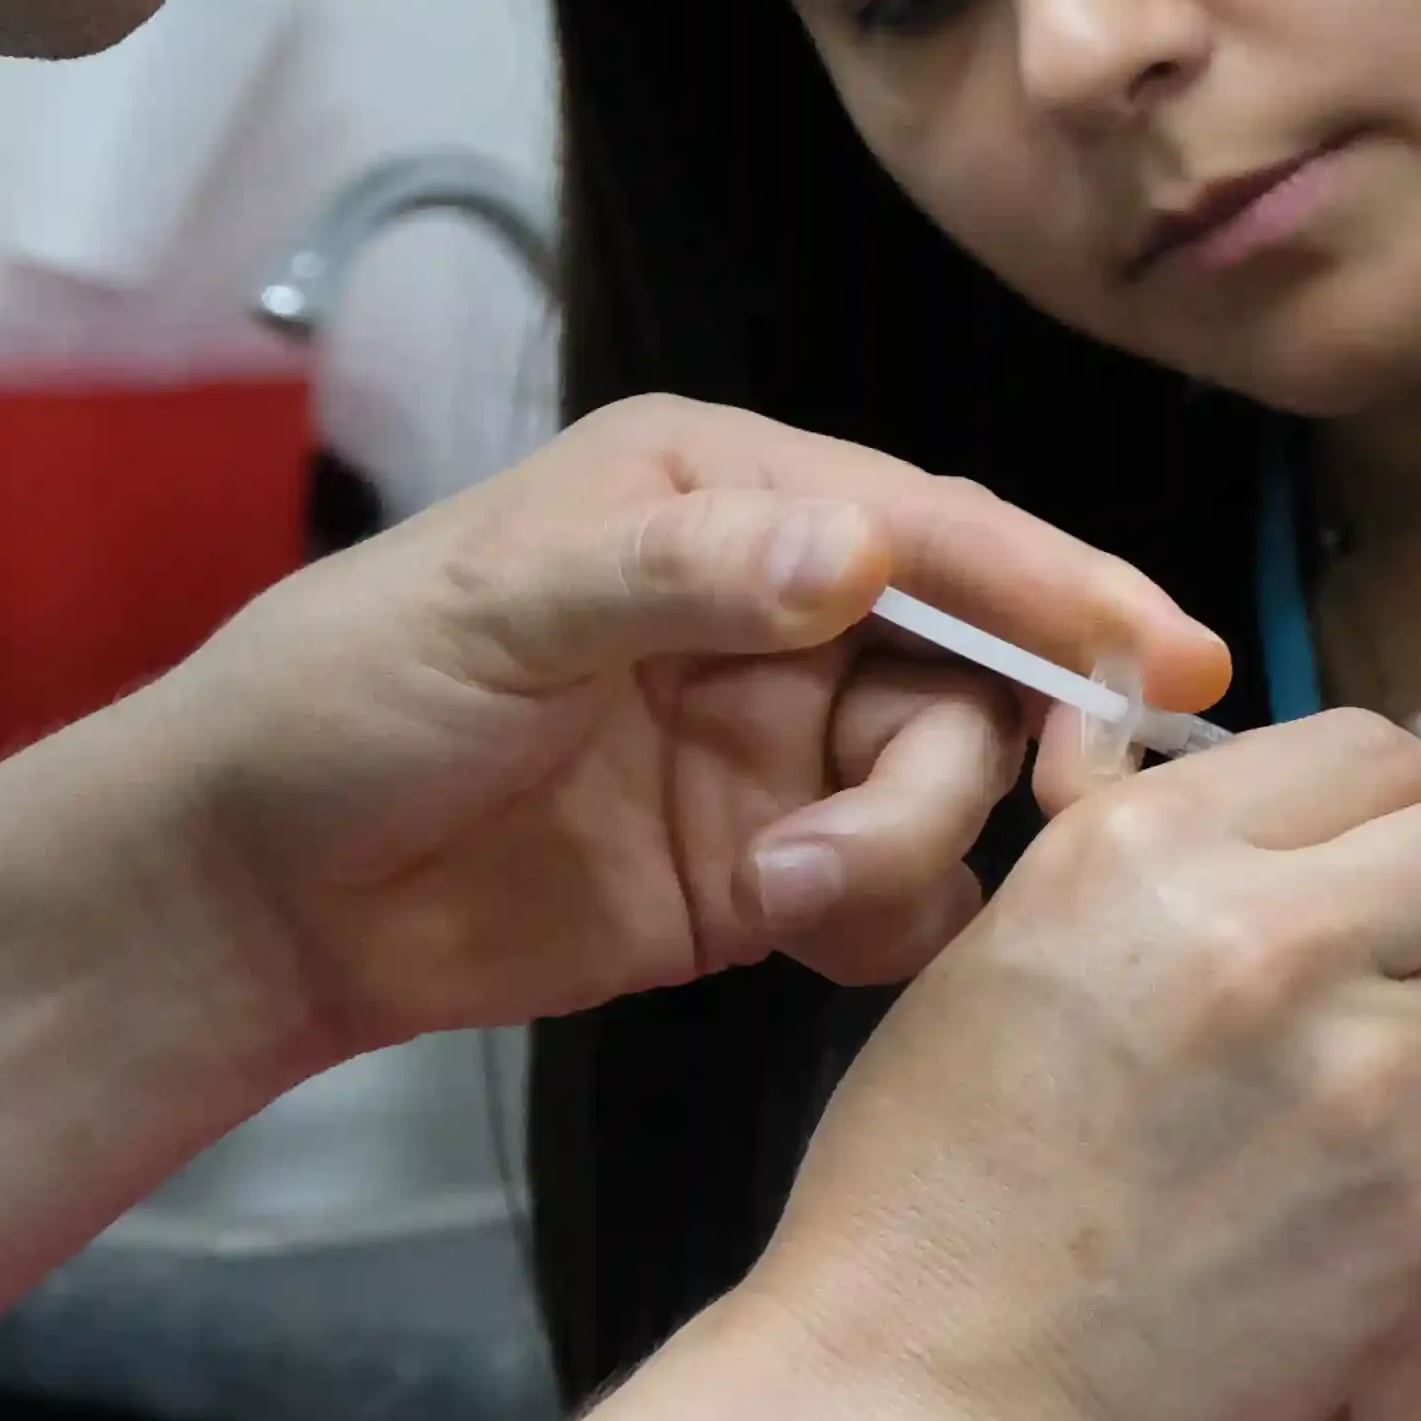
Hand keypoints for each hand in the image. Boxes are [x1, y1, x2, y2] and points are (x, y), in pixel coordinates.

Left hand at [104, 393, 1226, 1060]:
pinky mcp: (761, 869)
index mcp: (724, 493)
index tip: (1166, 660)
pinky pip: (894, 889)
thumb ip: (679, 577)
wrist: (255, 888)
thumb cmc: (345, 693)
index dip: (1063, 589)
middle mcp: (777, 605)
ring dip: (906, 841)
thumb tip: (850, 546)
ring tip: (785, 889)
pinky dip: (883, 915)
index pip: (935, 525)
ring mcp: (776, 743)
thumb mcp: (497, 608)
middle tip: (1022, 815)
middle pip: (977, 659)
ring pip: (947, 782)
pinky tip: (798, 926)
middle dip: (1012, 738)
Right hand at [730, 711, 1420, 1420]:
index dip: (1393, 804)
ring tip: (1393, 1064)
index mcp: (1153, 851)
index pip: (1378, 749)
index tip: (1382, 856)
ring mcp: (1364, 1079)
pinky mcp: (1420, 1212)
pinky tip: (1362, 1175)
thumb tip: (1267, 792)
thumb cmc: (936, 1181)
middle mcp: (1272, 941)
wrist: (925, 1394)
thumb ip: (1161, 847)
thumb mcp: (1013, 941)